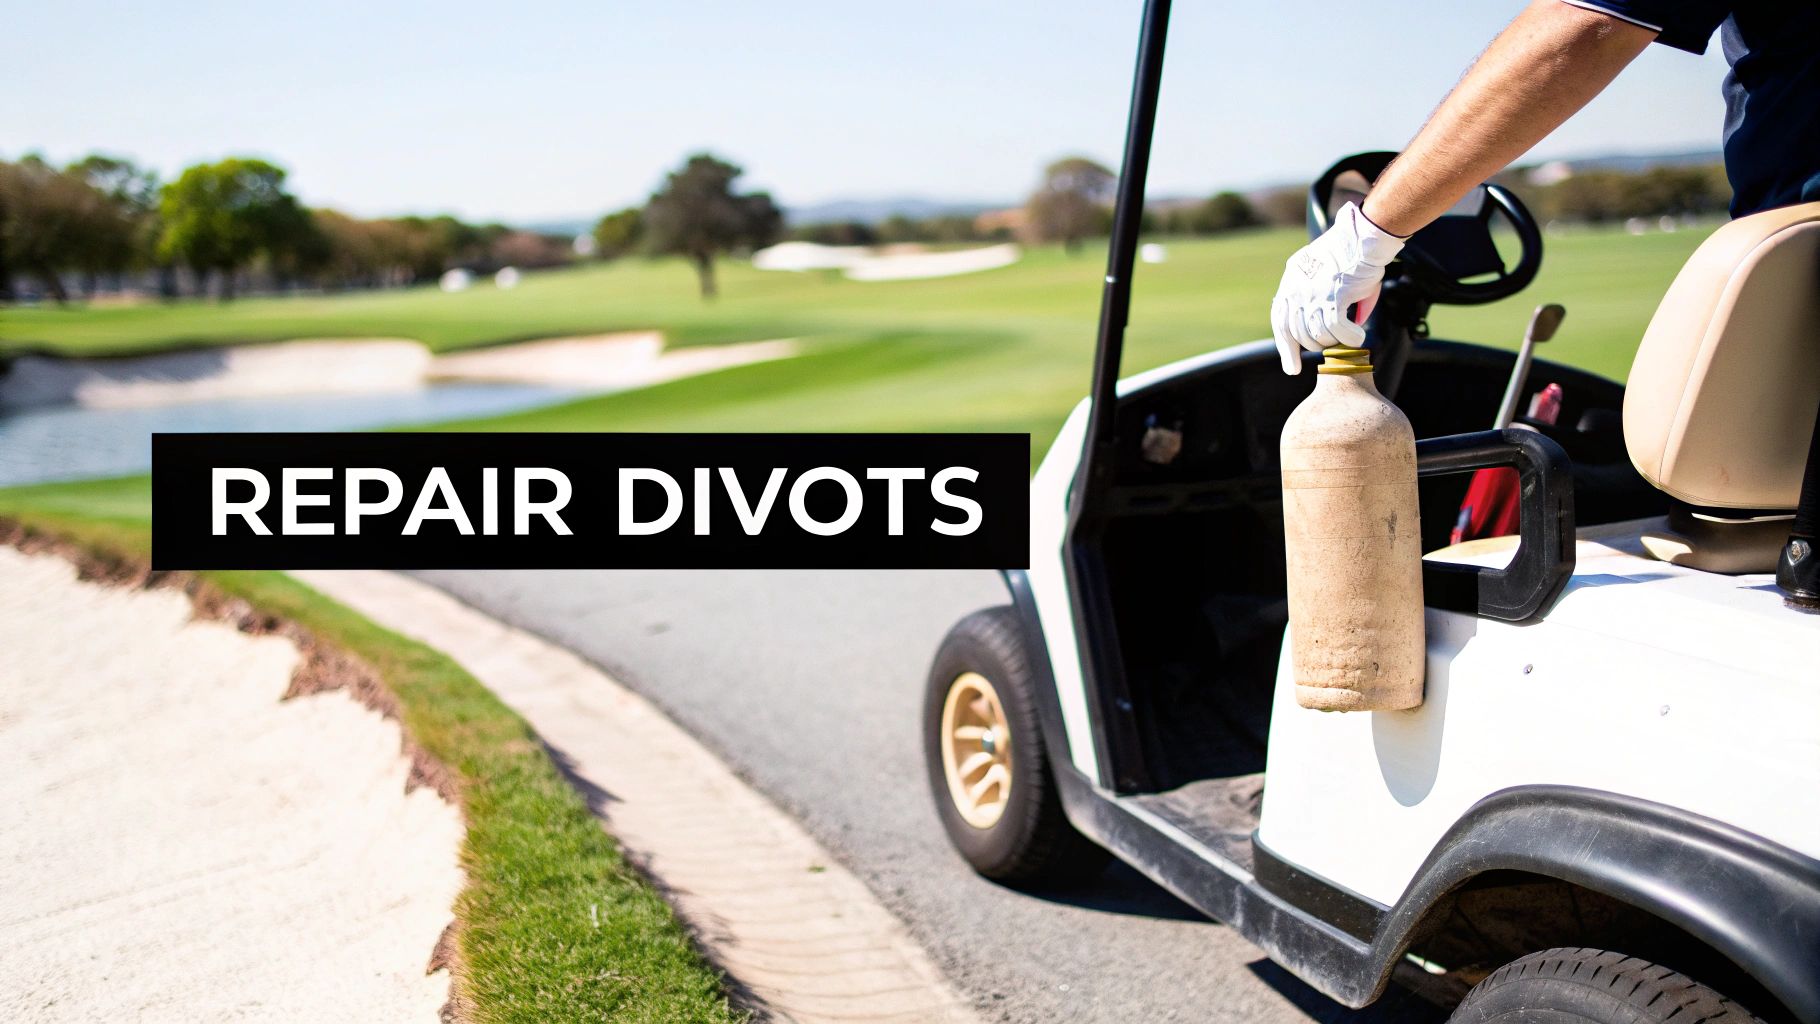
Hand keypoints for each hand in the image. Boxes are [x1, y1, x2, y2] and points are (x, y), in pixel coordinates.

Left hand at [1270, 202, 1406, 373]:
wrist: (1364, 237)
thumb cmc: (1352, 255)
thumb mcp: (1327, 275)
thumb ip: (1325, 300)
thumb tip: (1346, 325)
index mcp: (1291, 282)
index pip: (1280, 321)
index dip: (1285, 348)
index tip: (1291, 368)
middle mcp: (1296, 290)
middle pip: (1297, 334)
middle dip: (1315, 346)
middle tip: (1333, 346)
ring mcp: (1312, 294)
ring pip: (1317, 335)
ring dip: (1334, 341)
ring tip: (1350, 336)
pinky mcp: (1332, 297)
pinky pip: (1336, 329)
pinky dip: (1349, 337)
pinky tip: (1358, 336)